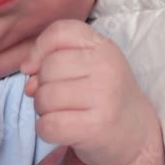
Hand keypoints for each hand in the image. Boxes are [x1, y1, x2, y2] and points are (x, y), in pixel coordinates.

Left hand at [21, 20, 156, 164]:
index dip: (38, 49)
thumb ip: (54, 58)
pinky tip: (63, 130)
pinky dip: (46, 130)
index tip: (36, 68)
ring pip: (45, 98)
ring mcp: (103, 97)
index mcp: (103, 47)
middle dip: (41, 86)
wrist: (136, 132)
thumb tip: (28, 71)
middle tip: (58, 98)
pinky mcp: (95, 128)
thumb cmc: (103, 94)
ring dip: (43, 110)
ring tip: (62, 113)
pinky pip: (48, 125)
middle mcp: (106, 68)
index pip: (59, 32)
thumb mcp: (88, 64)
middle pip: (47, 68)